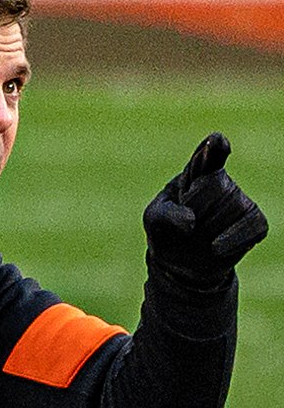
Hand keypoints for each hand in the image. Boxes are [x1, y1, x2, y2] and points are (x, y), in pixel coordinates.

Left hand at [143, 132, 267, 286]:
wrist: (181, 265)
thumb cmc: (167, 233)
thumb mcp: (154, 221)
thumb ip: (165, 216)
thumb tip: (191, 222)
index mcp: (196, 172)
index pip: (209, 153)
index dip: (213, 148)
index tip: (216, 142)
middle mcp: (222, 182)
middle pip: (215, 185)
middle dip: (196, 208)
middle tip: (186, 223)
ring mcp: (240, 202)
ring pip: (232, 208)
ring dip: (208, 230)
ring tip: (199, 236)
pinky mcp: (253, 223)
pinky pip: (252, 227)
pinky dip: (232, 240)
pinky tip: (216, 248)